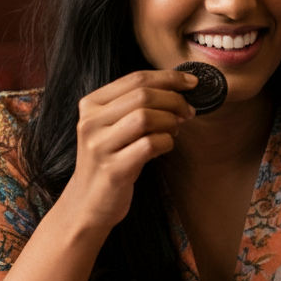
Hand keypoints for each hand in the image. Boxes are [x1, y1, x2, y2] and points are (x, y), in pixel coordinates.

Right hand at [62, 69, 195, 230]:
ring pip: (146, 117)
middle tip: (188, 113)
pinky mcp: (113, 169)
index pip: (135, 78)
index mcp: (91, 105)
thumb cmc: (111, 159)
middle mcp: (90, 122)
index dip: (169, 78)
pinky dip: (166, 142)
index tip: (192, 83)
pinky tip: (165, 146)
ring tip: (174, 131)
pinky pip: (150, 145)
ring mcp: (99, 146)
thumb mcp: (114, 126)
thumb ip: (136, 104)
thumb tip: (180, 87)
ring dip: (170, 122)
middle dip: (174, 101)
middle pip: (143, 95)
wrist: (88, 203)